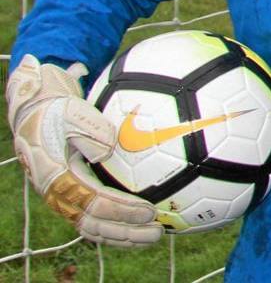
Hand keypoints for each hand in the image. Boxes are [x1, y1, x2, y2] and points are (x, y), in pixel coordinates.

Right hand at [6, 54, 162, 246]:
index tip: (148, 210)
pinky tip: (140, 229)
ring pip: (93, 228)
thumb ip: (91, 129)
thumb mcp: (72, 112)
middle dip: (126, 231)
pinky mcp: (71, 200)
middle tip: (157, 232)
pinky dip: (115, 229)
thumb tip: (110, 147)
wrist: (36, 119)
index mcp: (56, 175)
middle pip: (93, 223)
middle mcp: (58, 195)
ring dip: (123, 235)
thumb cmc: (59, 112)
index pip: (92, 200)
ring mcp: (63, 200)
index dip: (120, 209)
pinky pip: (93, 221)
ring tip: (154, 235)